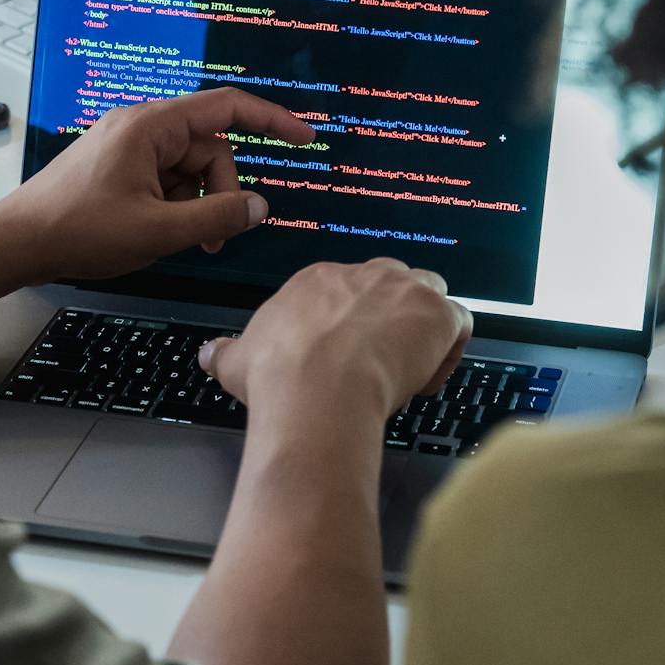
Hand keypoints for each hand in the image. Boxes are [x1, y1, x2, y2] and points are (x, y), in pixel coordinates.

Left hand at [0, 92, 314, 283]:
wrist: (17, 243)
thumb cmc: (80, 231)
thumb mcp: (158, 230)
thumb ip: (216, 216)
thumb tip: (260, 207)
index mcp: (152, 126)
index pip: (227, 107)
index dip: (272, 119)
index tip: (305, 138)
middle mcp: (141, 126)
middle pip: (210, 148)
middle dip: (221, 191)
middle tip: (213, 237)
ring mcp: (127, 146)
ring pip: (189, 168)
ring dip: (197, 204)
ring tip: (183, 241)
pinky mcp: (117, 166)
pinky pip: (164, 178)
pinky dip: (174, 205)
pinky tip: (160, 233)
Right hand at [200, 259, 472, 423]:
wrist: (317, 390)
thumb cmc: (278, 376)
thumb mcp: (238, 360)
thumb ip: (224, 352)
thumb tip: (207, 352)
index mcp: (319, 280)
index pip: (347, 289)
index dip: (352, 324)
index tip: (348, 356)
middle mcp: (364, 274)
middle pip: (391, 282)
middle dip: (391, 316)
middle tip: (380, 360)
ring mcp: (404, 290)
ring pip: (430, 294)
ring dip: (425, 326)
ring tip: (410, 368)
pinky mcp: (436, 313)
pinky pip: (458, 322)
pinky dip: (450, 348)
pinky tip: (428, 380)